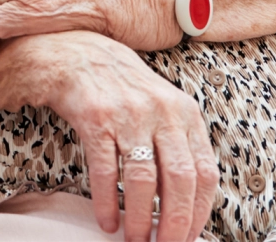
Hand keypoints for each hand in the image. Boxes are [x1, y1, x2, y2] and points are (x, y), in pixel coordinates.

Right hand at [18, 32, 218, 241]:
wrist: (71, 52)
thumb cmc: (117, 85)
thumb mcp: (158, 103)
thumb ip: (176, 142)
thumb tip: (187, 201)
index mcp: (182, 110)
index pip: (204, 172)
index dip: (199, 212)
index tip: (189, 237)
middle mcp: (159, 110)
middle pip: (179, 180)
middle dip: (175, 224)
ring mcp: (127, 113)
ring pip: (144, 180)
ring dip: (141, 219)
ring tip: (134, 240)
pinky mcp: (95, 117)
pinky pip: (106, 170)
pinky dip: (107, 202)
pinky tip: (106, 220)